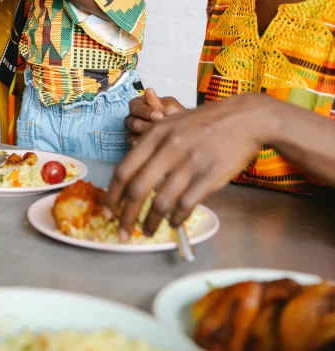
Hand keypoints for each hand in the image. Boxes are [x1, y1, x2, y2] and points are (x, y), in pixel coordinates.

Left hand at [105, 93, 269, 236]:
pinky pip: (185, 206)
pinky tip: (173, 223)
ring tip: (149, 231)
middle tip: (122, 233)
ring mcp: (189, 163)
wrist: (244, 119)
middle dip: (125, 217)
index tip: (107, 213)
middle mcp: (168, 148)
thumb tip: (132, 177)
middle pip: (137, 190)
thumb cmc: (206, 122)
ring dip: (151, 222)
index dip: (112, 196)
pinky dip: (176, 220)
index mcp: (155, 134)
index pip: (124, 170)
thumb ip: (152, 145)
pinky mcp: (209, 177)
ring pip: (161, 203)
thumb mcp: (172, 123)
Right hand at [125, 88, 185, 144]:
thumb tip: (149, 91)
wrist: (183, 131)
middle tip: (162, 128)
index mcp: (138, 104)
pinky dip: (146, 146)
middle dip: (148, 125)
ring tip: (163, 136)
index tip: (160, 115)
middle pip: (132, 122)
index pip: (135, 106)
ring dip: (148, 136)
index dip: (146, 111)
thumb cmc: (175, 116)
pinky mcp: (133, 144)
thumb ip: (158, 102)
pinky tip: (157, 144)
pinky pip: (135, 146)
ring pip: (131, 135)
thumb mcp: (170, 106)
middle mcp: (132, 117)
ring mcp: (131, 131)